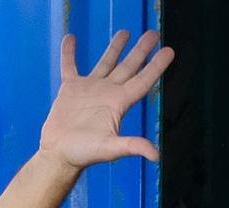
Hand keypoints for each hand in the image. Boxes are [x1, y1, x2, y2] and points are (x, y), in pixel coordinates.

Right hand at [38, 31, 174, 169]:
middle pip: (129, 67)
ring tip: (125, 32)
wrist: (59, 154)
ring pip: (106, 63)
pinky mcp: (70, 89)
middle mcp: (108, 93)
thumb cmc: (85, 153)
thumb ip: (132, 146)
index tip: (169, 51)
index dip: (156, 66)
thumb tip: (156, 155)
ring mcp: (90, 89)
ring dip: (115, 48)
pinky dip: (69, 52)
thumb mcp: (110, 149)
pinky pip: (70, 65)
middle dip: (141, 51)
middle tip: (153, 34)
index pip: (143, 80)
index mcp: (119, 103)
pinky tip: (71, 37)